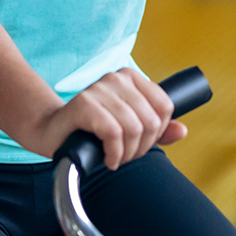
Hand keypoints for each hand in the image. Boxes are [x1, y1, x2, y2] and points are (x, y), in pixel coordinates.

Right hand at [28, 67, 187, 168]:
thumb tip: (183, 130)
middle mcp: (117, 78)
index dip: (157, 133)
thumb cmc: (91, 130)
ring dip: (126, 154)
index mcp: (131, 77)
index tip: (140, 143)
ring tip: (115, 157)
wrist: (52, 132)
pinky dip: (114, 153)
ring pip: (133, 128)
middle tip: (125, 155)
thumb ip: (157, 130)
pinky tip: (107, 159)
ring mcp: (99, 88)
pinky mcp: (84, 104)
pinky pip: (114, 133)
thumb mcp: (129, 129)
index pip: (165, 106)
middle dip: (141, 147)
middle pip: (150, 121)